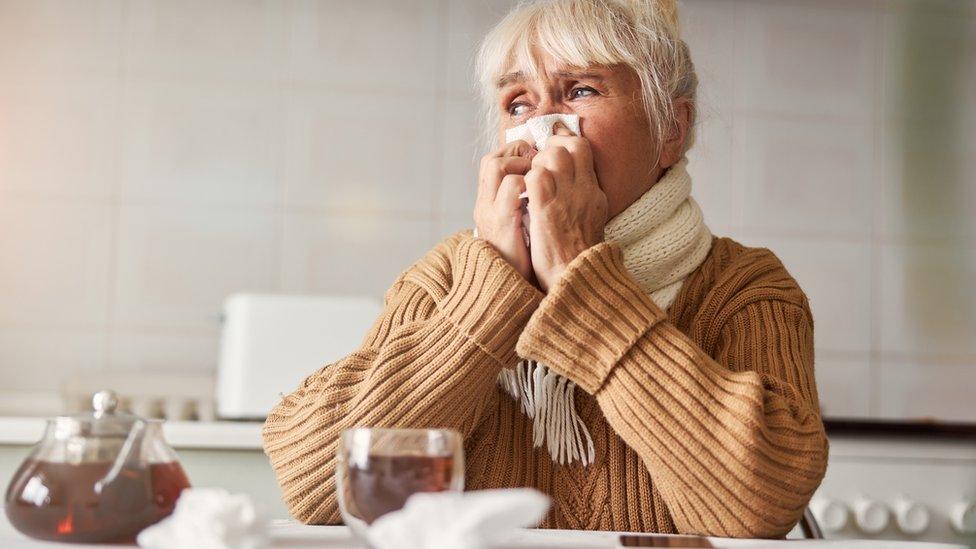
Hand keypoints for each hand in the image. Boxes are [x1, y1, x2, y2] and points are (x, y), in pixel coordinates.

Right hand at [473, 140, 536, 281]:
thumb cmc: (524, 261)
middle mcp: (484, 205)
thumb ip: (523, 207)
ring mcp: (489, 211)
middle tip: (538, 157)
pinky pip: (510, 185)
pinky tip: (540, 188)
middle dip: (516, 152)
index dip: (514, 153)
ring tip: (538, 171)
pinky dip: (525, 179)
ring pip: (495, 165)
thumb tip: (542, 186)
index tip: (535, 153)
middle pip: (490, 159)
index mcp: (488, 205)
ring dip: (520, 162)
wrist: (511, 289)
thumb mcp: (519, 229)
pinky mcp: (501, 221)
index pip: (492, 162)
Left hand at [524, 123, 607, 291]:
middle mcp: (584, 191)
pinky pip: (536, 177)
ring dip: (536, 162)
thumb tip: (576, 185)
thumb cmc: (578, 256)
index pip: (583, 149)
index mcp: (594, 194)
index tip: (552, 145)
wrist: (576, 278)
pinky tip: (522, 190)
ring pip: (552, 156)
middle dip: (550, 147)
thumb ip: (584, 200)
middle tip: (536, 159)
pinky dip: (526, 178)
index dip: (565, 141)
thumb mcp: (592, 221)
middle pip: (570, 146)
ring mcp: (565, 198)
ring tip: (529, 177)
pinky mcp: (546, 209)